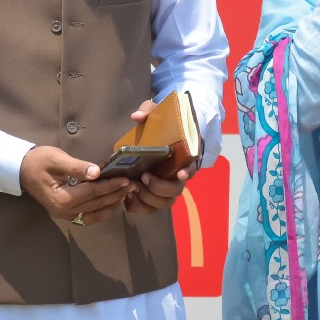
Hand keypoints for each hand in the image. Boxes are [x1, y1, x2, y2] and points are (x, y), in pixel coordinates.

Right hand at [19, 146, 132, 225]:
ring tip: (126, 192)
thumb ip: (77, 167)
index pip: (92, 192)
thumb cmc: (37, 161)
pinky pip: (89, 215)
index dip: (110, 186)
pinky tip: (112, 201)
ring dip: (112, 203)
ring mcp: (65, 215)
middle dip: (116, 194)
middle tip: (133, 185)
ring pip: (95, 212)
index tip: (126, 179)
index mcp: (61, 199)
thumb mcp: (56, 159)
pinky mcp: (67, 213)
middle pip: (96, 204)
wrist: (21, 170)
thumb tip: (97, 173)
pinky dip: (102, 209)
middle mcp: (64, 211)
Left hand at [121, 99, 196, 213]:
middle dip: (160, 188)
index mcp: (183, 158)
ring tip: (134, 188)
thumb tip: (137, 116)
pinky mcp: (153, 196)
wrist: (155, 138)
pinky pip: (150, 209)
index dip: (187, 172)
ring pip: (164, 203)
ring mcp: (165, 187)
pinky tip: (128, 198)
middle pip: (176, 191)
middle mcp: (177, 176)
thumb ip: (148, 110)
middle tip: (144, 176)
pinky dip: (139, 207)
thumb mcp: (155, 113)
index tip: (179, 173)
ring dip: (149, 199)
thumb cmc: (159, 126)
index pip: (191, 168)